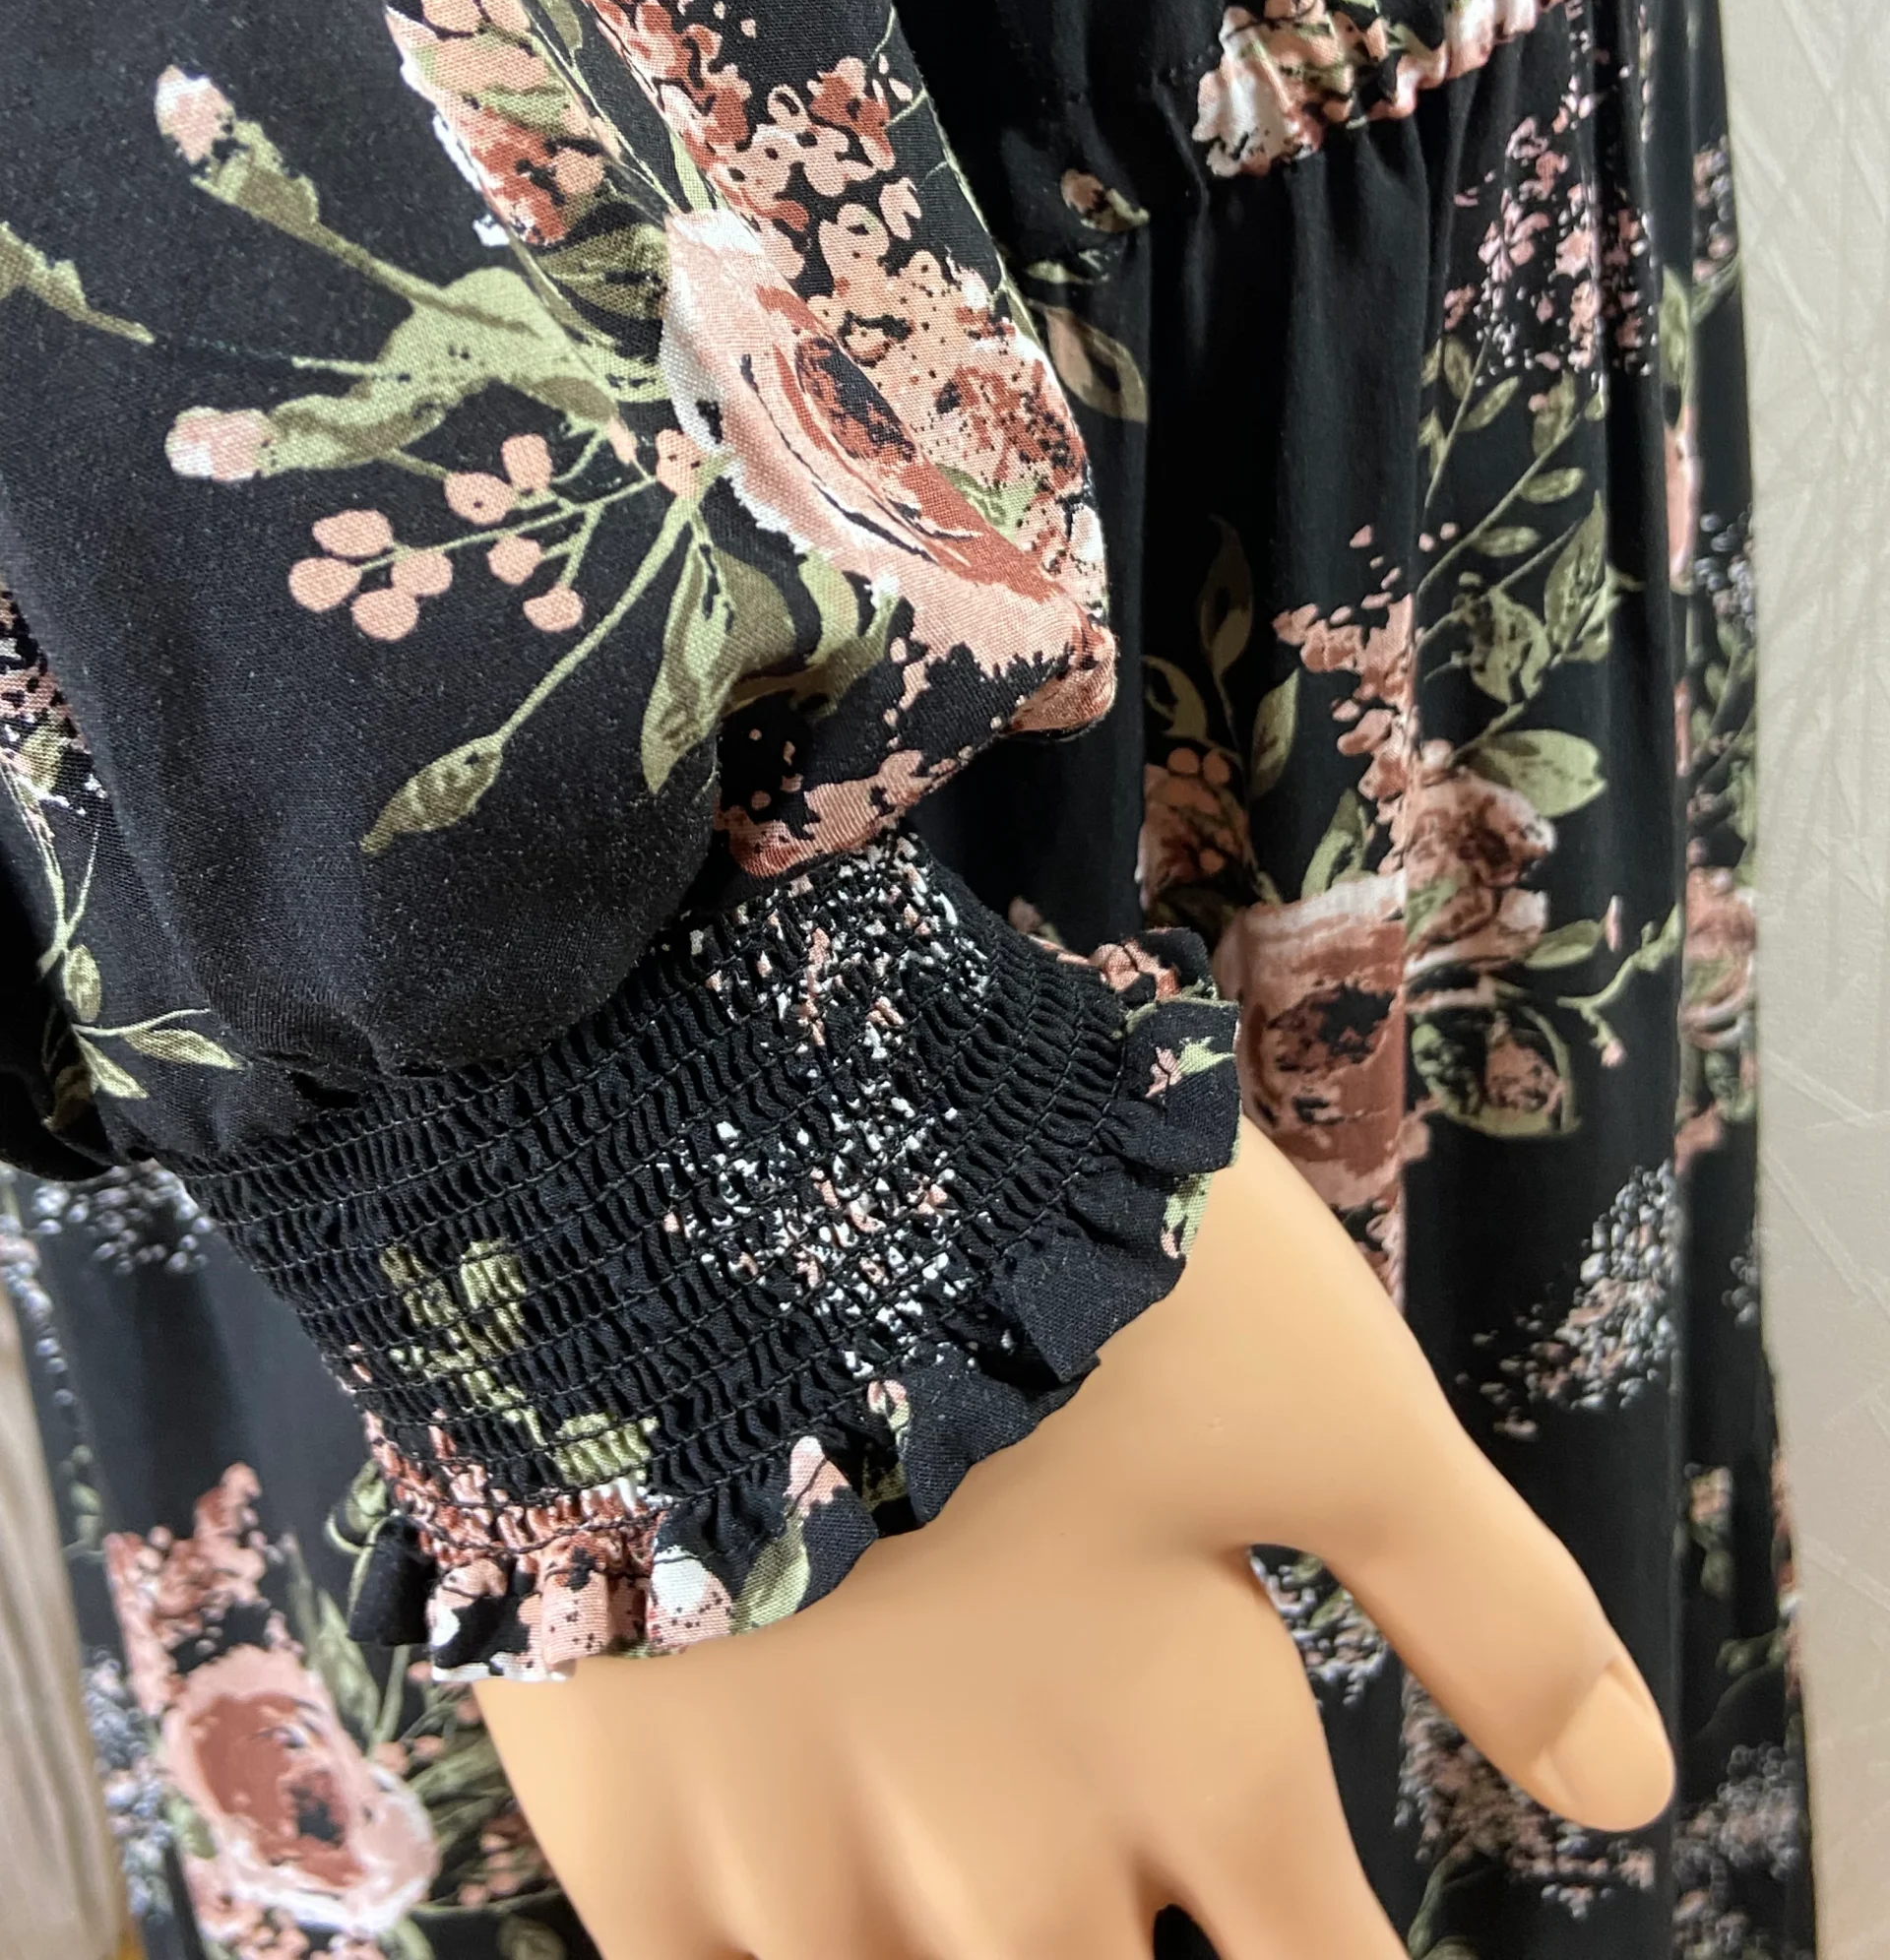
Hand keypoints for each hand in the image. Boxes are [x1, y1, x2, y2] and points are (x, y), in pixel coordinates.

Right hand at [477, 1123, 1672, 1957]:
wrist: (717, 1157)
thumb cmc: (1051, 1250)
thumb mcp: (1322, 1399)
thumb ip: (1489, 1606)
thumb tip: (1636, 1789)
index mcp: (1201, 1760)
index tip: (1301, 1917)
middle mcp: (1019, 1869)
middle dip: (1136, 1932)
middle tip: (1114, 1838)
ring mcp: (816, 1878)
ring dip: (975, 1939)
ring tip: (978, 1845)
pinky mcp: (642, 1847)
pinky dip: (799, 1950)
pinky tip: (820, 1887)